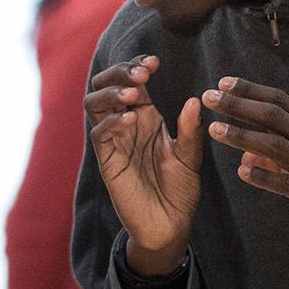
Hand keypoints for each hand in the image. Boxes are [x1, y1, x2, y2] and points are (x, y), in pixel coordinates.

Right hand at [85, 55, 204, 275]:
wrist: (169, 226)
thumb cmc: (179, 191)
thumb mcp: (190, 157)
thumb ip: (190, 130)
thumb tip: (195, 100)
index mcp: (146, 117)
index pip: (131, 80)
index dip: (137, 66)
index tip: (155, 62)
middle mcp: (126, 124)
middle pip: (105, 85)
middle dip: (120, 72)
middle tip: (143, 73)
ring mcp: (113, 141)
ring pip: (93, 104)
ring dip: (110, 92)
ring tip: (133, 93)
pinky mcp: (107, 160)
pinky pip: (98, 133)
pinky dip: (112, 121)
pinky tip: (131, 119)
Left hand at [204, 77, 288, 247]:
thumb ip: (286, 153)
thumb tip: (248, 154)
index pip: (281, 101)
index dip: (251, 90)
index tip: (223, 82)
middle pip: (274, 117)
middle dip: (239, 106)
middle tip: (209, 96)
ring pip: (278, 147)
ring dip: (244, 137)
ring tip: (215, 130)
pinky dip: (265, 177)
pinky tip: (242, 172)